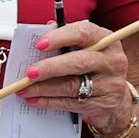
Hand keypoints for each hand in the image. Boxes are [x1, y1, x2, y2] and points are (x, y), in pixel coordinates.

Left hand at [23, 20, 135, 135]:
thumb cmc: (92, 66)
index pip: (83, 33)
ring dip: (43, 88)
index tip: (39, 45)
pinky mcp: (103, 105)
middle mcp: (112, 61)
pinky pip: (71, 103)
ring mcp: (110, 84)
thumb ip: (63, 40)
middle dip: (50, 67)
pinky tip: (34, 99)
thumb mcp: (83, 48)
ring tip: (24, 88)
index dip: (59, 37)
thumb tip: (37, 35)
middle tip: (29, 73)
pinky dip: (49, 102)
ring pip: (72, 86)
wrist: (114, 97)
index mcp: (105, 40)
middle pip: (78, 62)